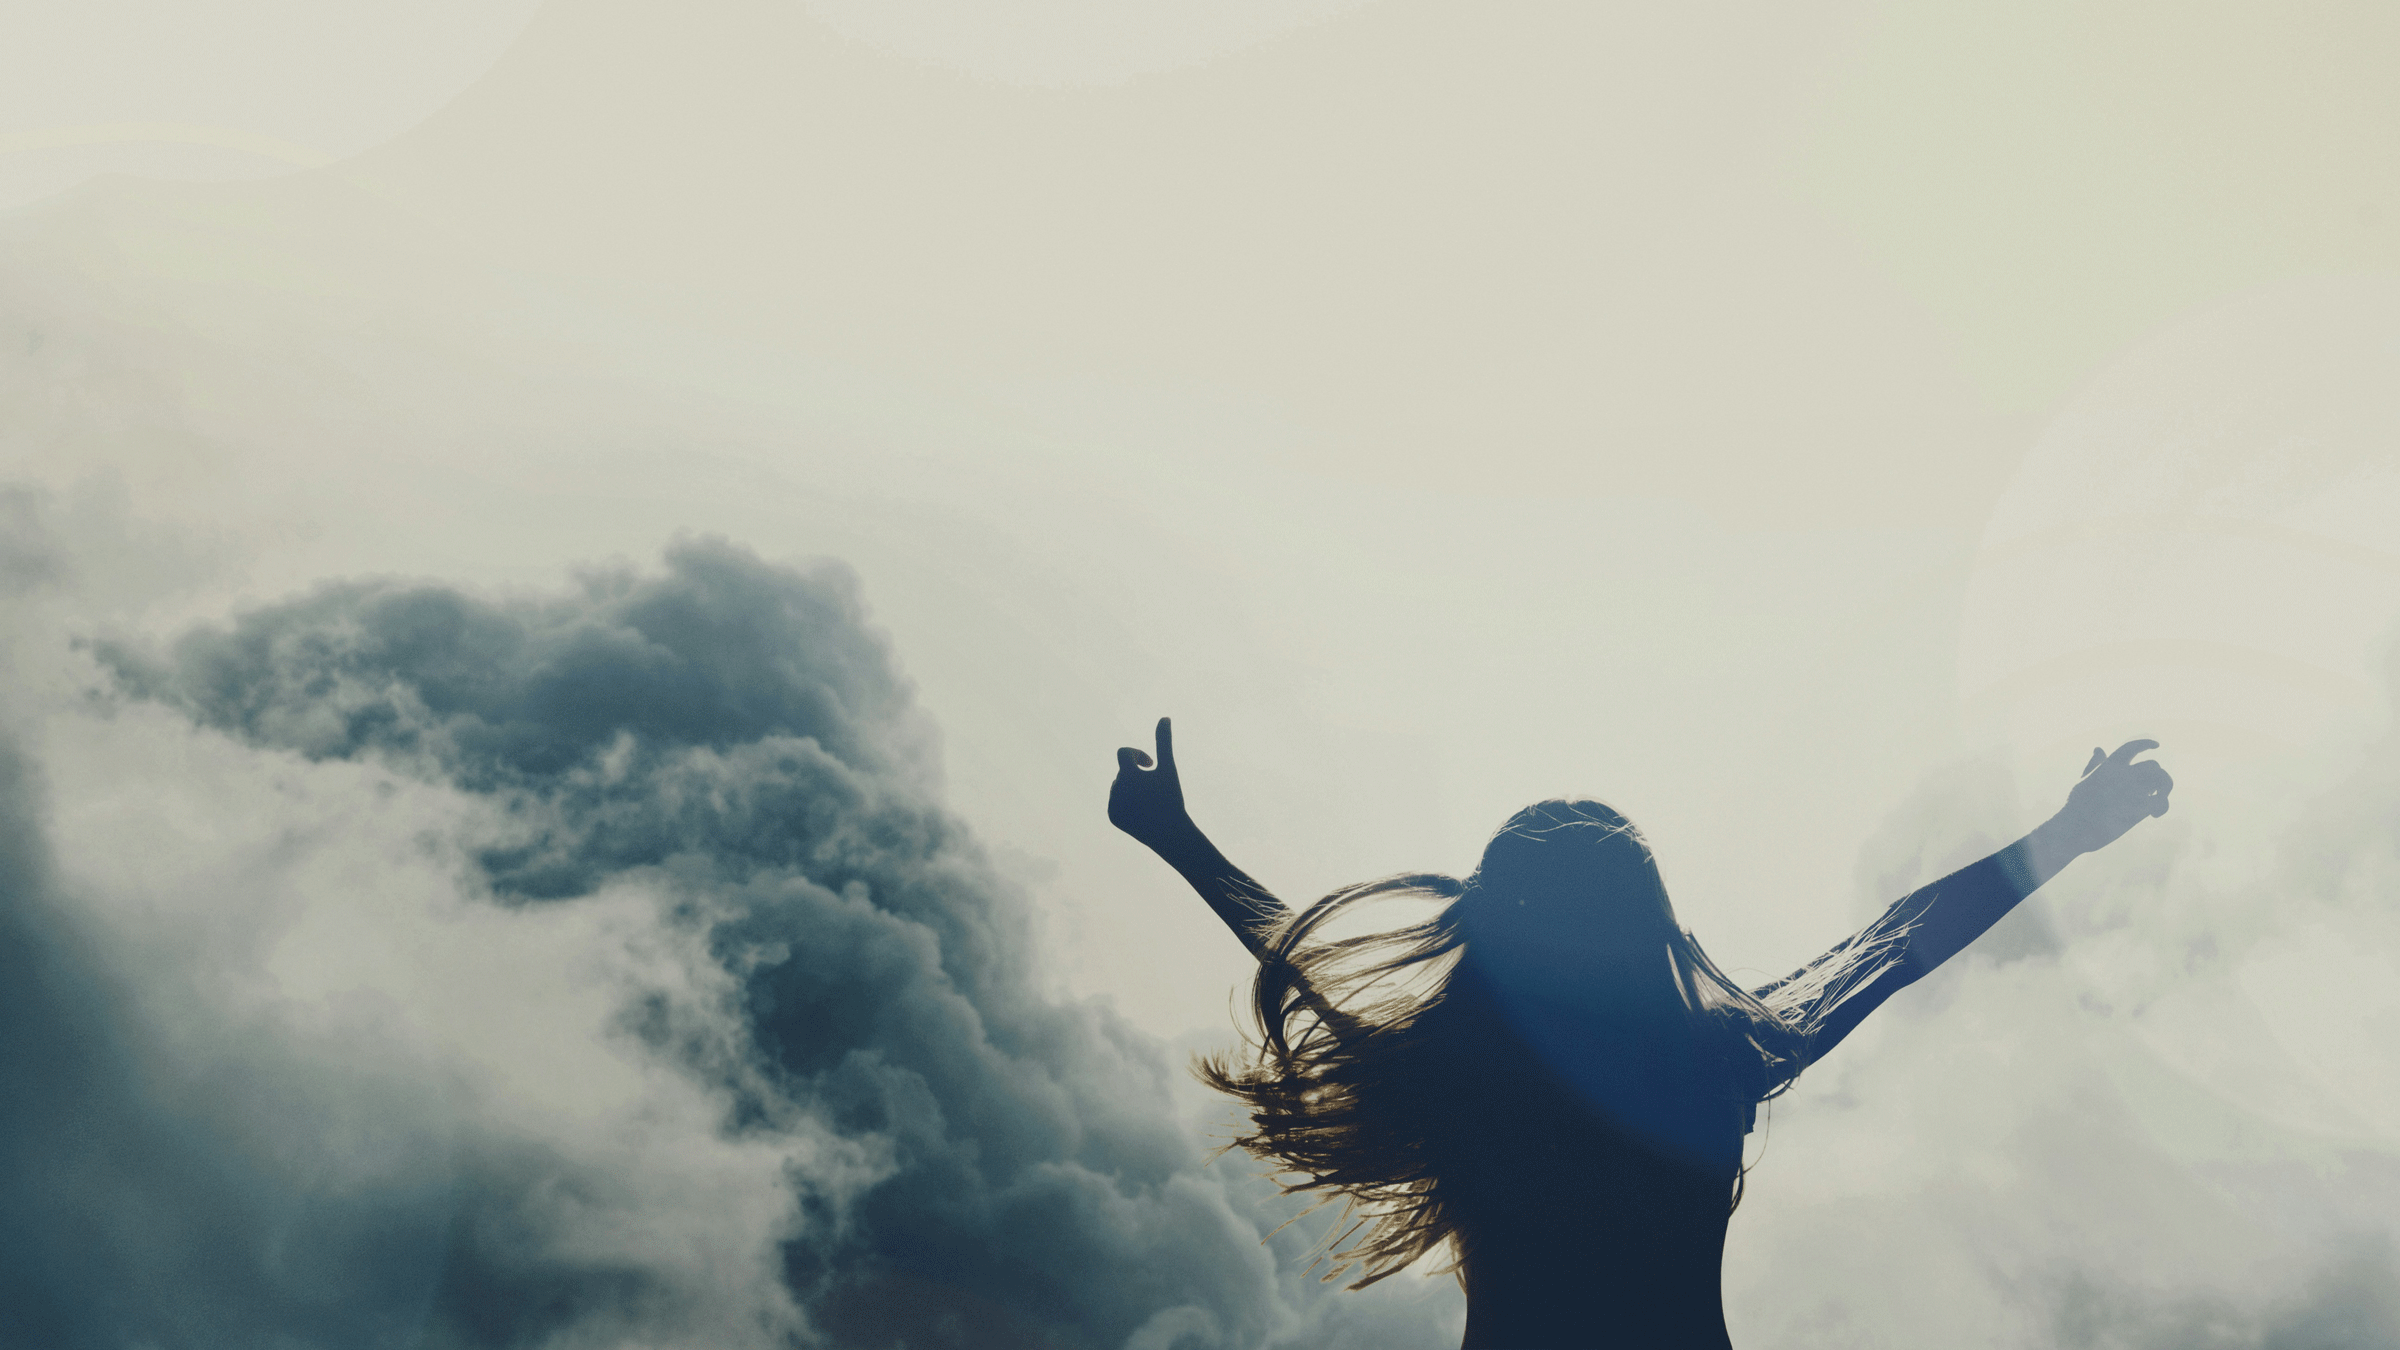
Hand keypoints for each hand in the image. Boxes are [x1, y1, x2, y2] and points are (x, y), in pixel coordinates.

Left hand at [1109, 717, 1196, 850]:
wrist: (1170, 833)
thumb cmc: (1171, 798)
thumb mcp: (1168, 769)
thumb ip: (1163, 742)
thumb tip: (1164, 717)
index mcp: (1127, 774)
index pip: (1124, 753)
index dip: (1138, 755)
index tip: (1151, 764)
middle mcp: (1115, 789)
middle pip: (1124, 771)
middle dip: (1137, 775)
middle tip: (1155, 787)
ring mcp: (1112, 804)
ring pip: (1120, 786)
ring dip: (1132, 787)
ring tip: (1148, 800)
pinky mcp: (1112, 816)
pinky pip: (1117, 801)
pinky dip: (1127, 802)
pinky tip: (1141, 811)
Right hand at [2047, 739, 2172, 857]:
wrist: (2075, 827)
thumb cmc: (2077, 806)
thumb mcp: (2085, 779)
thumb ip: (2095, 764)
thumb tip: (2098, 749)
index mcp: (2109, 766)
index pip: (2132, 747)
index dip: (2146, 744)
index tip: (2156, 745)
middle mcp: (2124, 774)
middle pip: (2153, 766)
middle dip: (2157, 776)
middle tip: (2154, 789)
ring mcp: (2133, 790)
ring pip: (2162, 779)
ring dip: (2165, 788)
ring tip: (2160, 798)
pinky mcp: (2140, 808)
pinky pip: (2161, 801)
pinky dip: (2163, 806)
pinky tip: (2155, 815)